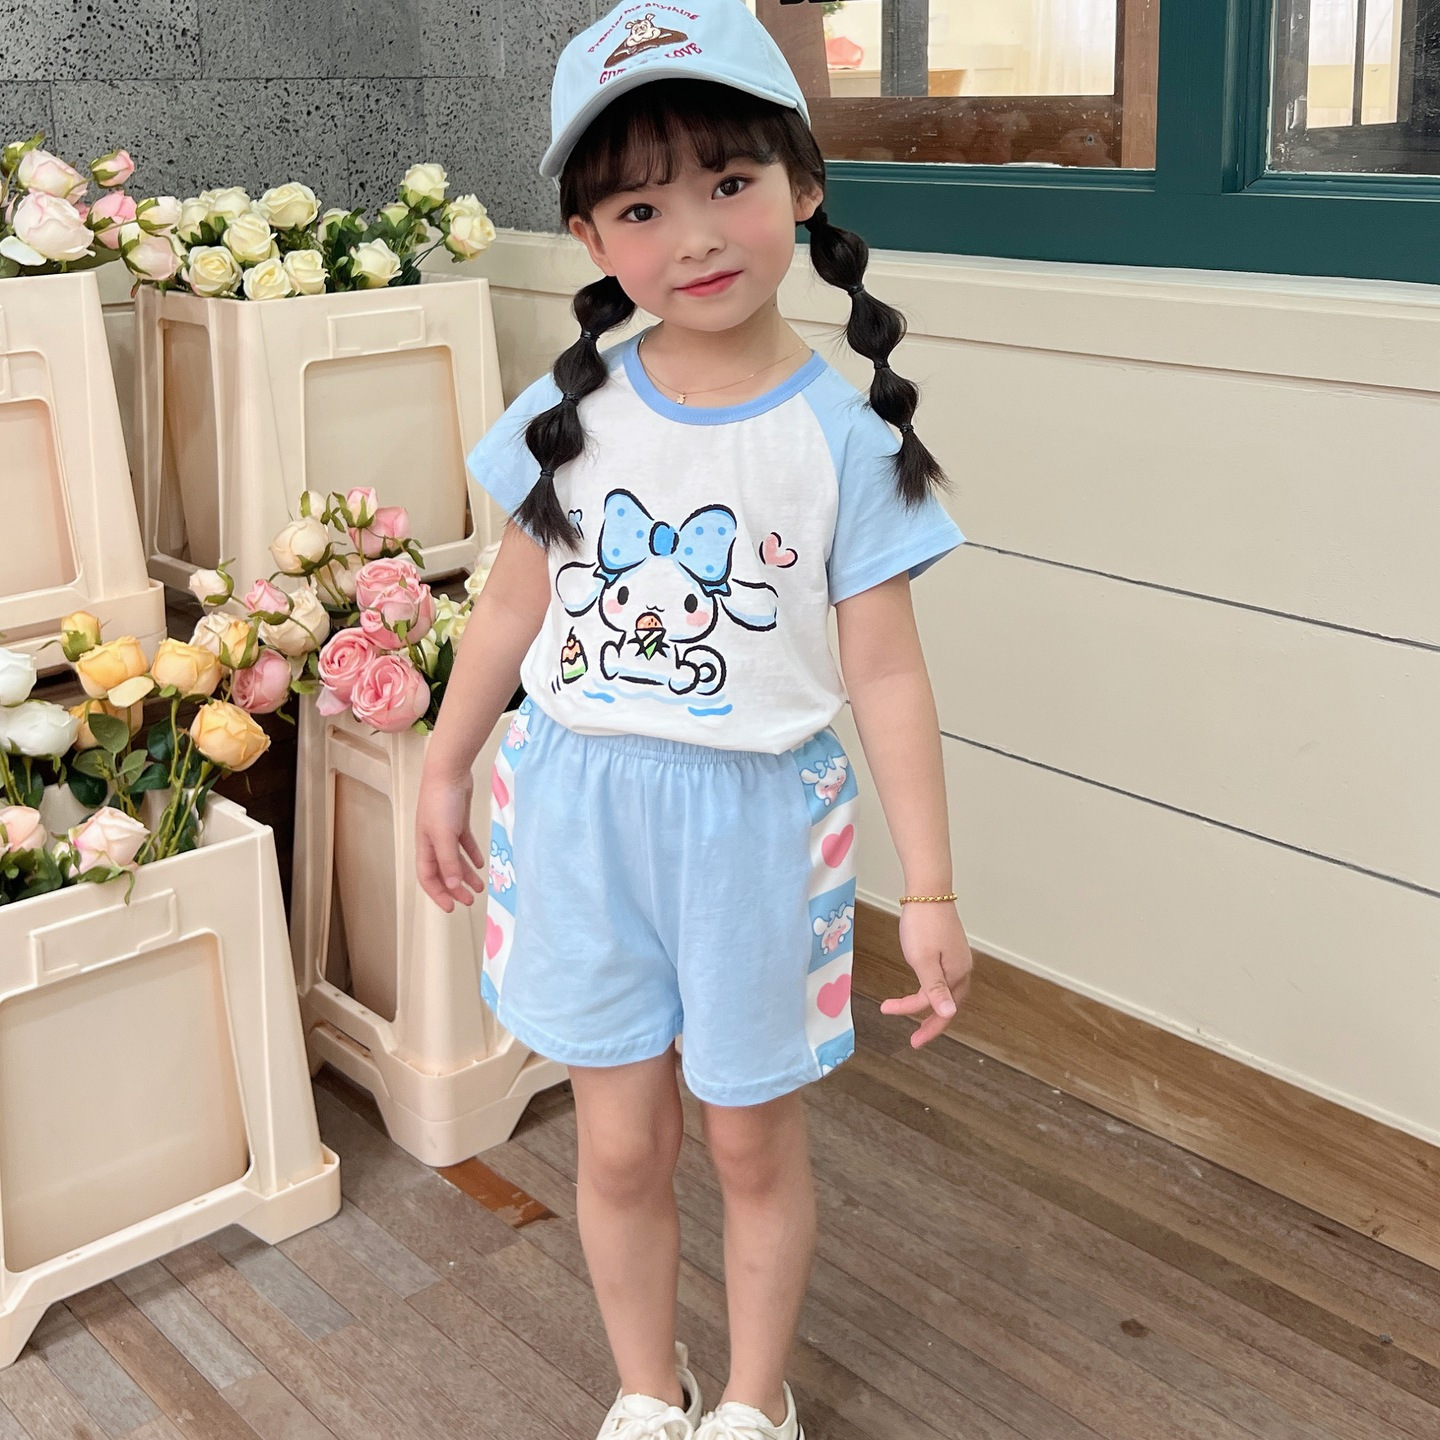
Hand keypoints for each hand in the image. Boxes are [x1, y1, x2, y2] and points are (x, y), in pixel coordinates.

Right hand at [415, 771, 485, 911]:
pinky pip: (464, 843)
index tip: (451, 908)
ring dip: (466, 874)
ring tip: (479, 887)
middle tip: (470, 901)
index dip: (437, 894)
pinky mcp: (458, 821)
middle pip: (442, 871)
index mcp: (425, 847)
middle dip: (455, 888)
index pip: (427, 878)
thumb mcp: (444, 835)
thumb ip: (448, 862)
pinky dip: (471, 854)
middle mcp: (433, 842)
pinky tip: (481, 863)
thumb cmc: (441, 804)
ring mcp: (446, 831)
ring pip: (455, 859)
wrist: (449, 772)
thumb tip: (451, 887)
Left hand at [881, 901, 972, 1047]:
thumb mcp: (923, 960)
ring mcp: (958, 957)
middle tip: (916, 1038)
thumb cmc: (922, 924)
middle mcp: (963, 968)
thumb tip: (948, 1014)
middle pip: (950, 1004)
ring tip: (913, 1015)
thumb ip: (934, 989)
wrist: (928, 891)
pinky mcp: (950, 949)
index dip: (927, 1026)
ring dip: (931, 1006)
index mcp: (957, 973)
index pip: (943, 1009)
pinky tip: (921, 990)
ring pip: (948, 991)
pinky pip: (945, 978)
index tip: (911, 1041)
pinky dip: (932, 990)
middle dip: (933, 1022)